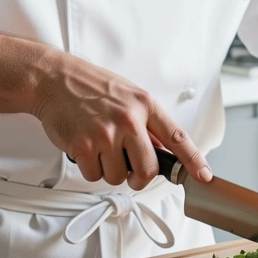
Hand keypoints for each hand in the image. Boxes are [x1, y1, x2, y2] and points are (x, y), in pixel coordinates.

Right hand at [32, 52, 210, 188]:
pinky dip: (90, 169)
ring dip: (110, 170)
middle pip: (148, 169)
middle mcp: (128, 120)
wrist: (55, 80)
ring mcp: (105, 134)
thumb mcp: (129, 95)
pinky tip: (86, 149)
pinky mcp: (82, 146)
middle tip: (131, 171)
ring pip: (118, 176)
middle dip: (140, 177)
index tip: (203, 175)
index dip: (193, 160)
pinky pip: (94, 176)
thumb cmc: (92, 87)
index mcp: (144, 105)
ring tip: (101, 148)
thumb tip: (164, 151)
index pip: (176, 137)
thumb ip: (148, 122)